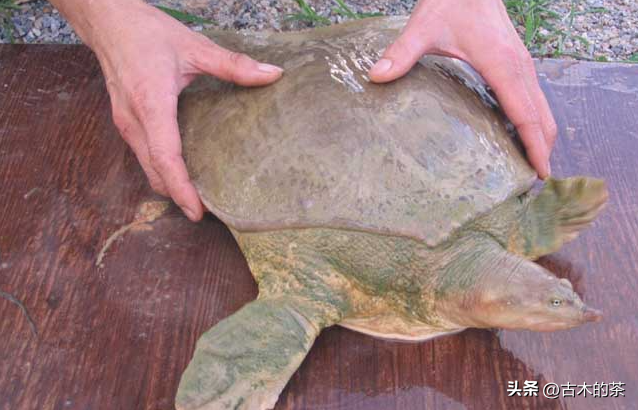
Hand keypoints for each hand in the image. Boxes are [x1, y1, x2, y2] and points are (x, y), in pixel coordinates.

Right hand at [52, 0, 282, 220]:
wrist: (107, 21)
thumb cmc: (146, 32)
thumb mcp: (194, 46)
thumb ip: (233, 64)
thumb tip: (272, 74)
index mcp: (151, 103)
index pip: (166, 157)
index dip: (181, 188)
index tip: (197, 211)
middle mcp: (134, 120)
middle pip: (155, 172)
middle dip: (178, 195)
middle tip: (207, 212)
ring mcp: (125, 124)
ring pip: (147, 167)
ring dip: (169, 185)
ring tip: (197, 196)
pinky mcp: (125, 122)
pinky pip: (143, 155)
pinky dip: (161, 169)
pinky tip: (182, 170)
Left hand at [369, 0, 555, 178]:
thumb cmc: (452, 0)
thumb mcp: (424, 26)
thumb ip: (402, 53)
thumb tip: (376, 76)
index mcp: (503, 66)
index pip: (526, 115)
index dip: (536, 146)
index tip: (541, 173)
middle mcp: (520, 67)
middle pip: (544, 116)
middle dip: (544, 149)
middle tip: (535, 181)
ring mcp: (522, 64)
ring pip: (543, 107)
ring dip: (542, 135)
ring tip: (531, 165)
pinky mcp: (516, 61)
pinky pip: (533, 97)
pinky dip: (534, 120)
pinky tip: (518, 134)